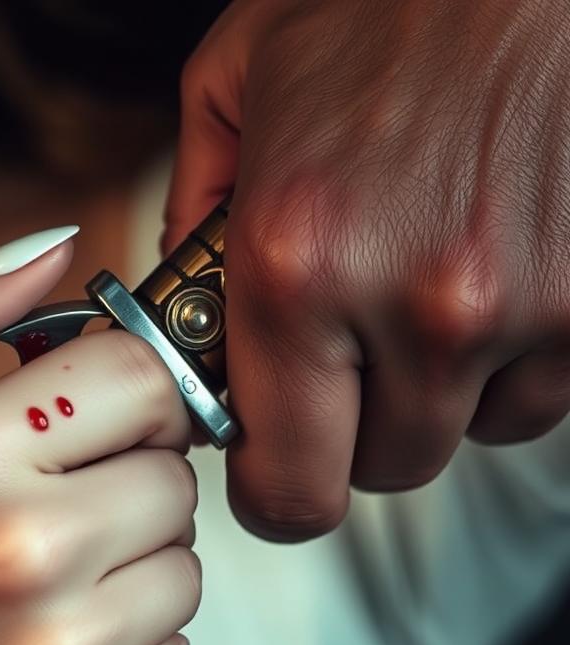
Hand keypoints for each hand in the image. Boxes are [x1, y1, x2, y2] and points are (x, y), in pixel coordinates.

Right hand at [0, 239, 197, 644]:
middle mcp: (24, 550)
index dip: (131, 393)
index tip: (106, 418)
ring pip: (186, 570)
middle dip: (127, 484)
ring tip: (44, 591)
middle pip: (175, 477)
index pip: (144, 375)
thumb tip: (54, 249)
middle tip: (55, 514)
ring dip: (131, 571)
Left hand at [165, 0, 569, 539]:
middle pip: (382, 470)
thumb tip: (182, 308)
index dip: (276, 493)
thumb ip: (191, 213)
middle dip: (355, 429)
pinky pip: (546, 390)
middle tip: (350, 355)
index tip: (275, 473)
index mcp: (298, 261)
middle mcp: (417, 301)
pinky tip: (497, 274)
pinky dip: (516, 356)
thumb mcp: (240, 80)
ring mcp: (528, 304)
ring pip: (470, 432)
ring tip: (430, 286)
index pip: (285, 484)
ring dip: (441, 388)